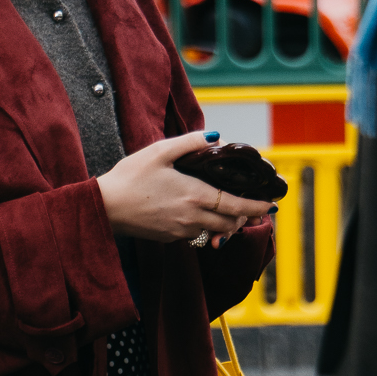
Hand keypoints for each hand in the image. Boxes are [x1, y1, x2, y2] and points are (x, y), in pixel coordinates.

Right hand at [96, 136, 274, 246]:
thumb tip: (216, 137)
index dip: (256, 207)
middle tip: (253, 207)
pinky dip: (206, 227)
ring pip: (215, 232)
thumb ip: (190, 143)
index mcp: (195, 196)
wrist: (105, 208)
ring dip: (226, 223)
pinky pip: (196, 235)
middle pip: (231, 224)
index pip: (236, 206)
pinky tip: (200, 214)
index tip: (271, 204)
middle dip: (245, 217)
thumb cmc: (130, 178)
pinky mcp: (170, 238)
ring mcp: (181, 231)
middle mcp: (192, 217)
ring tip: (229, 211)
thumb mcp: (160, 151)